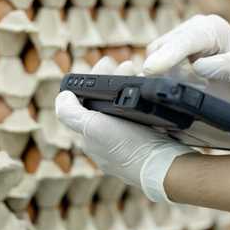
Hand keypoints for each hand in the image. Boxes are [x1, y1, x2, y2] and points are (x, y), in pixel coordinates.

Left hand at [56, 57, 193, 201]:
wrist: (166, 168)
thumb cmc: (130, 147)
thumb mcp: (93, 128)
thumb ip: (71, 114)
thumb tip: (62, 97)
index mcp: (91, 137)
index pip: (87, 100)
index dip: (95, 78)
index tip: (109, 62)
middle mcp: (107, 143)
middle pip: (106, 101)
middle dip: (115, 79)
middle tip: (130, 64)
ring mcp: (129, 144)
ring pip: (124, 107)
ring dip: (130, 87)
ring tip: (141, 73)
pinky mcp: (149, 144)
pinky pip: (142, 116)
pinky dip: (144, 101)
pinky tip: (151, 93)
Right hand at [144, 14, 229, 122]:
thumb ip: (228, 67)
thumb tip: (199, 66)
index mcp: (212, 29)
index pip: (183, 41)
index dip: (166, 55)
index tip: (151, 70)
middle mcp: (192, 31)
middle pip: (159, 49)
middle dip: (163, 70)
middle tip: (190, 89)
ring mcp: (180, 45)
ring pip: (153, 61)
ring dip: (164, 78)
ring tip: (197, 88)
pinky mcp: (171, 61)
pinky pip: (155, 72)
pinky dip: (161, 83)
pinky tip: (185, 89)